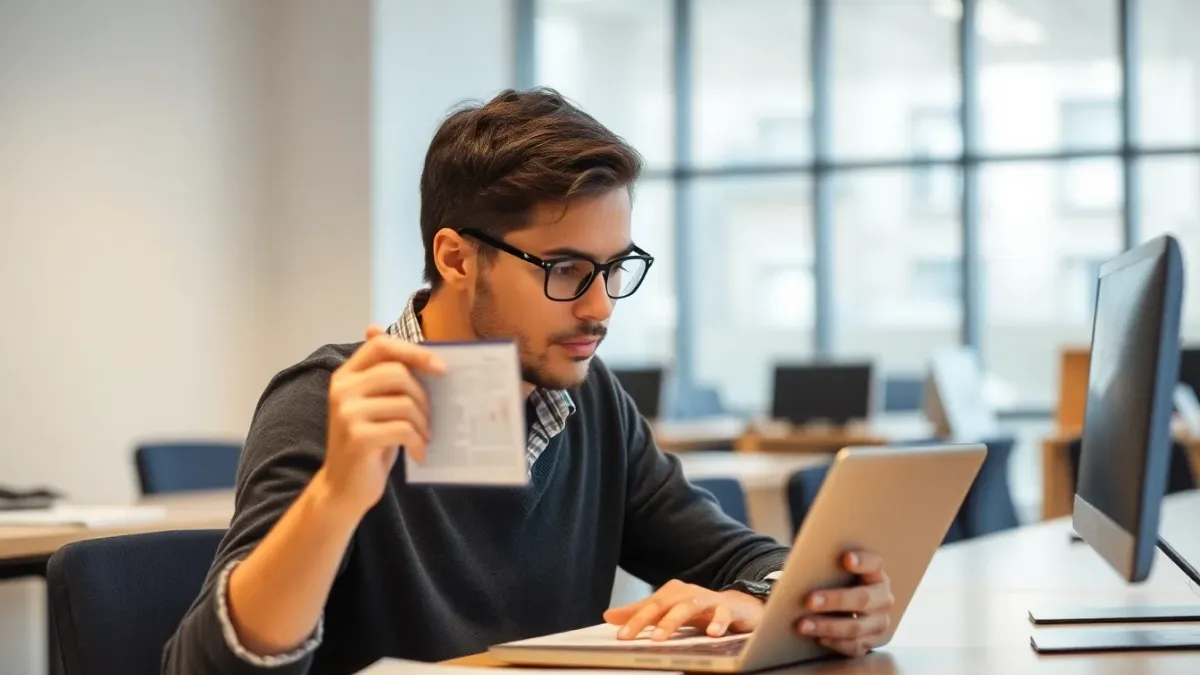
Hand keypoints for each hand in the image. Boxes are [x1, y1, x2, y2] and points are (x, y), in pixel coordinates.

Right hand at [319, 325, 444, 516]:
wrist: (343, 489)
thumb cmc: (368, 443)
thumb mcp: (376, 406)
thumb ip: (388, 379)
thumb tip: (423, 352)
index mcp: (346, 376)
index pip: (381, 346)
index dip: (413, 351)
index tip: (439, 367)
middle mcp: (342, 390)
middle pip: (398, 373)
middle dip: (422, 395)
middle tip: (428, 417)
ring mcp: (347, 413)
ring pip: (405, 403)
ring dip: (423, 423)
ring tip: (423, 437)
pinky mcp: (358, 438)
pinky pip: (404, 429)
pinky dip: (418, 442)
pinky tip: (418, 453)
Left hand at [602, 579, 764, 640]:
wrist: (740, 607)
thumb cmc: (700, 611)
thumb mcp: (669, 612)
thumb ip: (641, 613)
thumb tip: (608, 616)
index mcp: (671, 594)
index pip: (648, 607)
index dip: (632, 620)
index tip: (619, 637)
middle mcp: (686, 593)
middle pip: (662, 604)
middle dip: (644, 619)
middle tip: (629, 636)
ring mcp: (707, 599)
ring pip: (688, 607)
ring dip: (672, 621)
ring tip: (659, 637)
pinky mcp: (729, 608)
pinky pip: (723, 613)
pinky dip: (718, 622)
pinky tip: (712, 634)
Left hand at [797, 551, 894, 656]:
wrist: (848, 605)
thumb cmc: (837, 581)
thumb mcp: (837, 571)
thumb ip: (826, 566)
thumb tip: (798, 567)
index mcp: (876, 575)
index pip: (874, 564)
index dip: (862, 561)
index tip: (846, 558)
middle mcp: (882, 598)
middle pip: (863, 598)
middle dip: (835, 600)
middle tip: (809, 601)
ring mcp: (879, 622)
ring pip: (856, 627)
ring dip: (828, 626)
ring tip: (803, 625)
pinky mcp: (872, 641)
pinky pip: (855, 646)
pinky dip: (835, 643)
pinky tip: (818, 638)